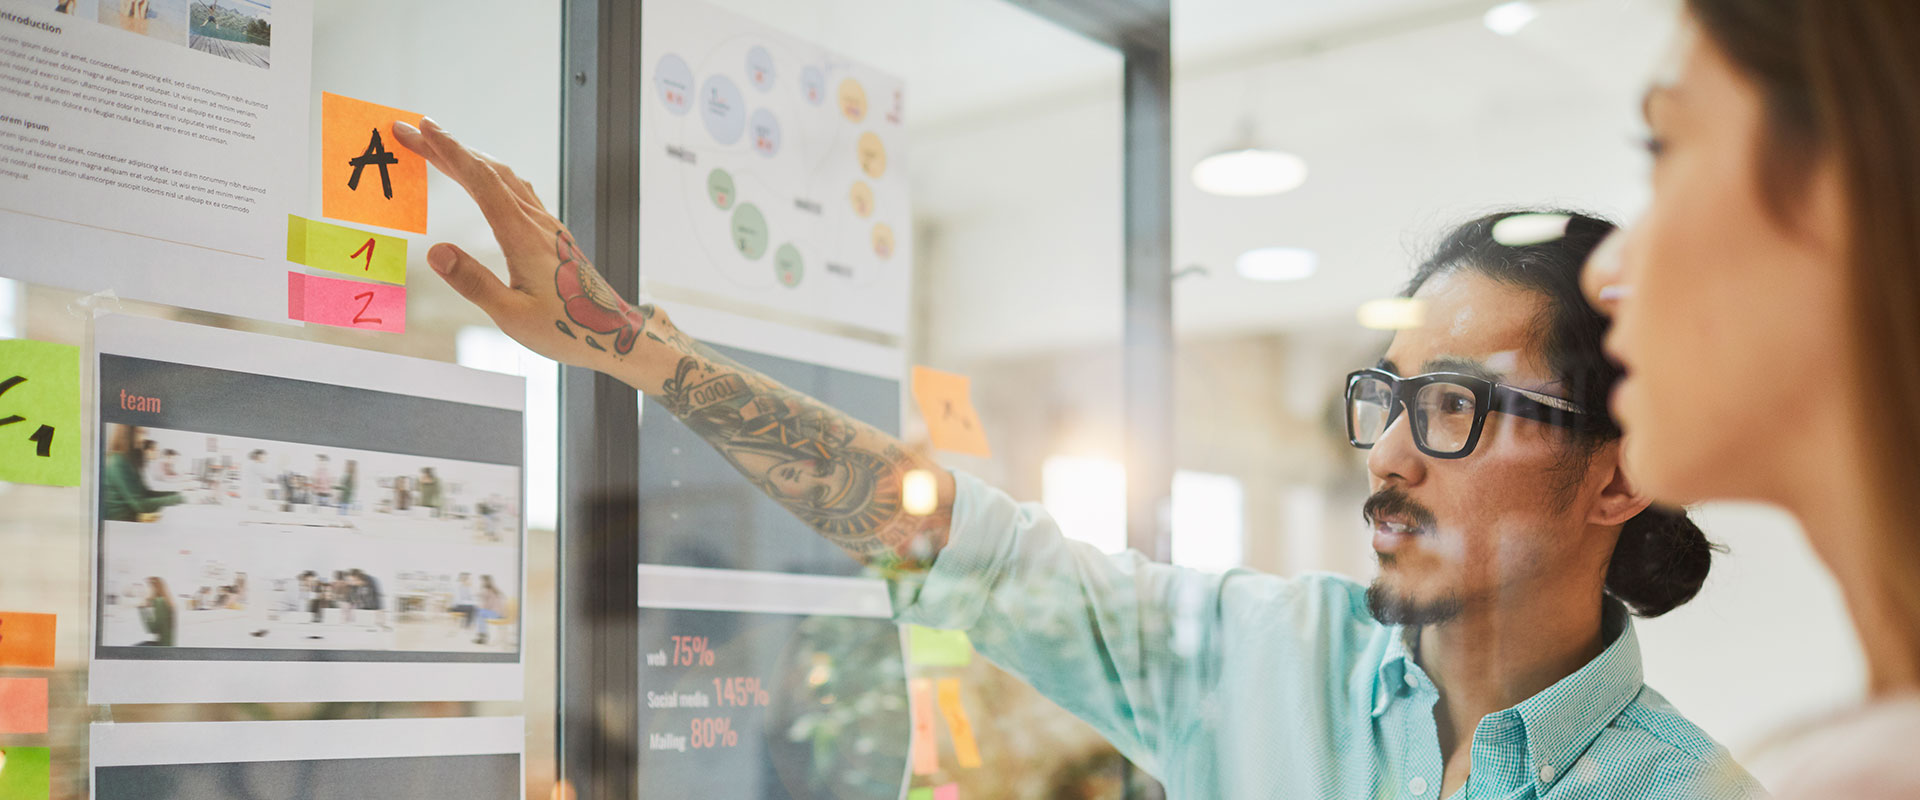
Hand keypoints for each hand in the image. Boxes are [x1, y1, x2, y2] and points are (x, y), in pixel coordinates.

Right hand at [392, 118, 680, 382]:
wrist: (613, 333)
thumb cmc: (565, 329)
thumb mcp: (512, 315)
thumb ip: (473, 283)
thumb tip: (435, 252)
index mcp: (523, 237)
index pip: (481, 181)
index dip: (449, 151)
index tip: (421, 127)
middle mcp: (536, 222)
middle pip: (487, 171)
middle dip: (446, 148)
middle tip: (409, 131)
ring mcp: (546, 225)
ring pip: (504, 178)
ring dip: (469, 158)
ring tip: (436, 147)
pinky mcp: (552, 233)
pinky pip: (517, 191)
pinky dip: (490, 175)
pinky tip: (482, 177)